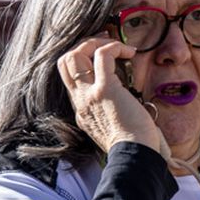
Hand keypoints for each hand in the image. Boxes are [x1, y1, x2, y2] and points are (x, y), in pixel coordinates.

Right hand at [58, 37, 164, 157]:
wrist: (133, 157)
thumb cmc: (132, 146)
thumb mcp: (112, 130)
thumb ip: (111, 115)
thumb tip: (129, 103)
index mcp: (82, 110)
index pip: (70, 78)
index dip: (83, 61)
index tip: (100, 54)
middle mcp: (81, 100)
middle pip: (65, 61)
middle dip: (83, 46)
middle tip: (105, 43)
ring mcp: (89, 94)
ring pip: (76, 53)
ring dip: (97, 42)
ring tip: (117, 46)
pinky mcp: (105, 89)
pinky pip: (103, 55)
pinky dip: (115, 47)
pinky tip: (130, 52)